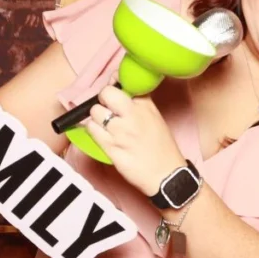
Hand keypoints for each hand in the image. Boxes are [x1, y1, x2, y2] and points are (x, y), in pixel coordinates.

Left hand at [84, 82, 185, 196]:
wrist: (167, 176)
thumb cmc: (162, 148)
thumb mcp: (155, 118)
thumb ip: (139, 103)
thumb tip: (118, 90)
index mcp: (146, 106)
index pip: (124, 82)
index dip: (114, 83)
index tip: (113, 88)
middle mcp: (133, 115)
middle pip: (105, 93)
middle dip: (102, 100)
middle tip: (106, 109)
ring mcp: (121, 131)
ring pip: (95, 112)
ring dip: (96, 117)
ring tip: (104, 125)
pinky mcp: (111, 147)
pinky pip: (92, 130)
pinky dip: (93, 130)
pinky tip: (101, 135)